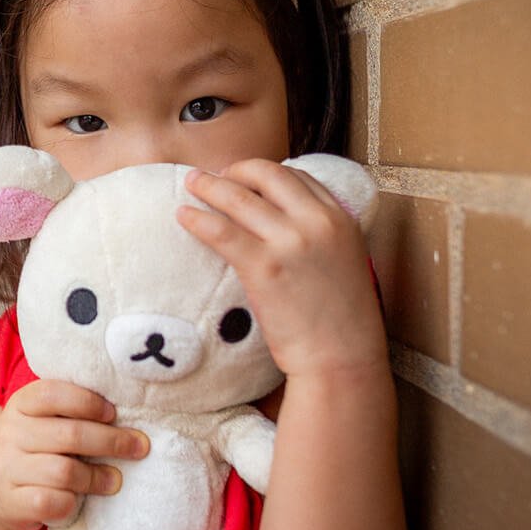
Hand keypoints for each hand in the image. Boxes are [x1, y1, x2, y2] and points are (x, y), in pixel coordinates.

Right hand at [0, 379, 148, 529]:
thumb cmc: (34, 452)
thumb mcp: (43, 423)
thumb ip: (72, 413)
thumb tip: (130, 413)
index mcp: (20, 404)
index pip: (54, 394)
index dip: (89, 402)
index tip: (114, 414)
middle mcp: (9, 432)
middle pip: (71, 435)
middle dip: (112, 441)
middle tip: (139, 447)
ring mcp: (6, 468)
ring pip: (65, 472)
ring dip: (97, 478)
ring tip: (114, 480)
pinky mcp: (10, 501)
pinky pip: (51, 502)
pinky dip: (71, 504)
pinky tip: (78, 501)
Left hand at [178, 159, 385, 377]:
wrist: (342, 359)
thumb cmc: (341, 321)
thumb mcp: (346, 261)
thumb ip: (320, 235)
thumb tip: (282, 220)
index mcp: (341, 218)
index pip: (297, 176)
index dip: (265, 173)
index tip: (245, 177)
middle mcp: (318, 221)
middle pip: (267, 175)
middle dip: (236, 170)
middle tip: (215, 177)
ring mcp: (290, 242)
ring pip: (239, 197)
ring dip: (209, 186)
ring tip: (192, 183)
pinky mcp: (264, 267)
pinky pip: (221, 231)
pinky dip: (198, 219)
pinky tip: (184, 215)